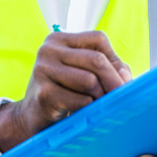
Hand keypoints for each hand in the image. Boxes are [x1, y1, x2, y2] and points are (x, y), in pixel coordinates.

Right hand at [0, 30, 130, 151]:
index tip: (122, 80)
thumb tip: (125, 76)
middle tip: (123, 98)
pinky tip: (83, 113)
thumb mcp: (83, 74)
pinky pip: (81, 100)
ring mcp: (43, 70)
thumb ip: (107, 68)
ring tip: (98, 106)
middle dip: (114, 81)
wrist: (31, 118)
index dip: (114, 59)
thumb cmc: (64, 93)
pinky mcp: (43, 93)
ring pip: (90, 80)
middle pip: (96, 59)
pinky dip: (88, 109)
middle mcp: (49, 49)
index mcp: (59, 39)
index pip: (98, 39)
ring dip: (101, 97)